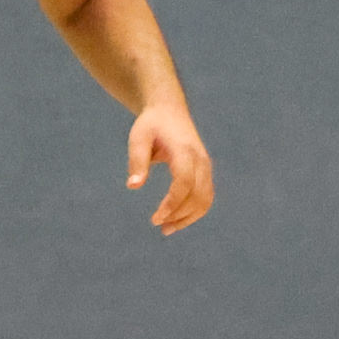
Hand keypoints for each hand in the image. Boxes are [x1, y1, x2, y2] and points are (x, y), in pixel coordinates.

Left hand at [125, 105, 215, 233]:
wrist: (170, 110)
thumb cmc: (151, 124)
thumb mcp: (139, 137)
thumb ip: (137, 161)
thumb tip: (133, 186)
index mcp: (184, 151)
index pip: (184, 182)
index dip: (172, 203)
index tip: (156, 219)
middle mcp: (200, 159)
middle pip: (197, 195)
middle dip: (179, 215)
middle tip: (157, 225)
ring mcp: (206, 166)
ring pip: (205, 199)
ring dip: (188, 217)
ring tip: (167, 229)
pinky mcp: (205, 171)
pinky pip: (206, 196)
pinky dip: (194, 211)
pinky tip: (177, 219)